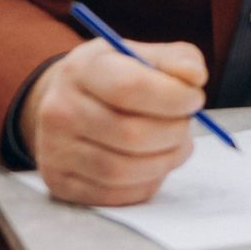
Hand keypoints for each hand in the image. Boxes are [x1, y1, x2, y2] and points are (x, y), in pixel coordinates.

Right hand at [20, 37, 207, 205]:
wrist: (64, 104)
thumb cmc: (112, 77)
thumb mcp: (139, 54)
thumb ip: (175, 59)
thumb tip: (194, 76)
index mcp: (80, 69)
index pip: (129, 88)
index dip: (172, 97)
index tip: (195, 99)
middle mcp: (59, 110)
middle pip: (130, 134)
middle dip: (173, 132)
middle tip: (187, 125)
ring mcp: (55, 151)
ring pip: (122, 170)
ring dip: (164, 161)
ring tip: (176, 145)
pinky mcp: (60, 184)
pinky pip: (115, 195)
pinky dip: (146, 183)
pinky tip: (153, 163)